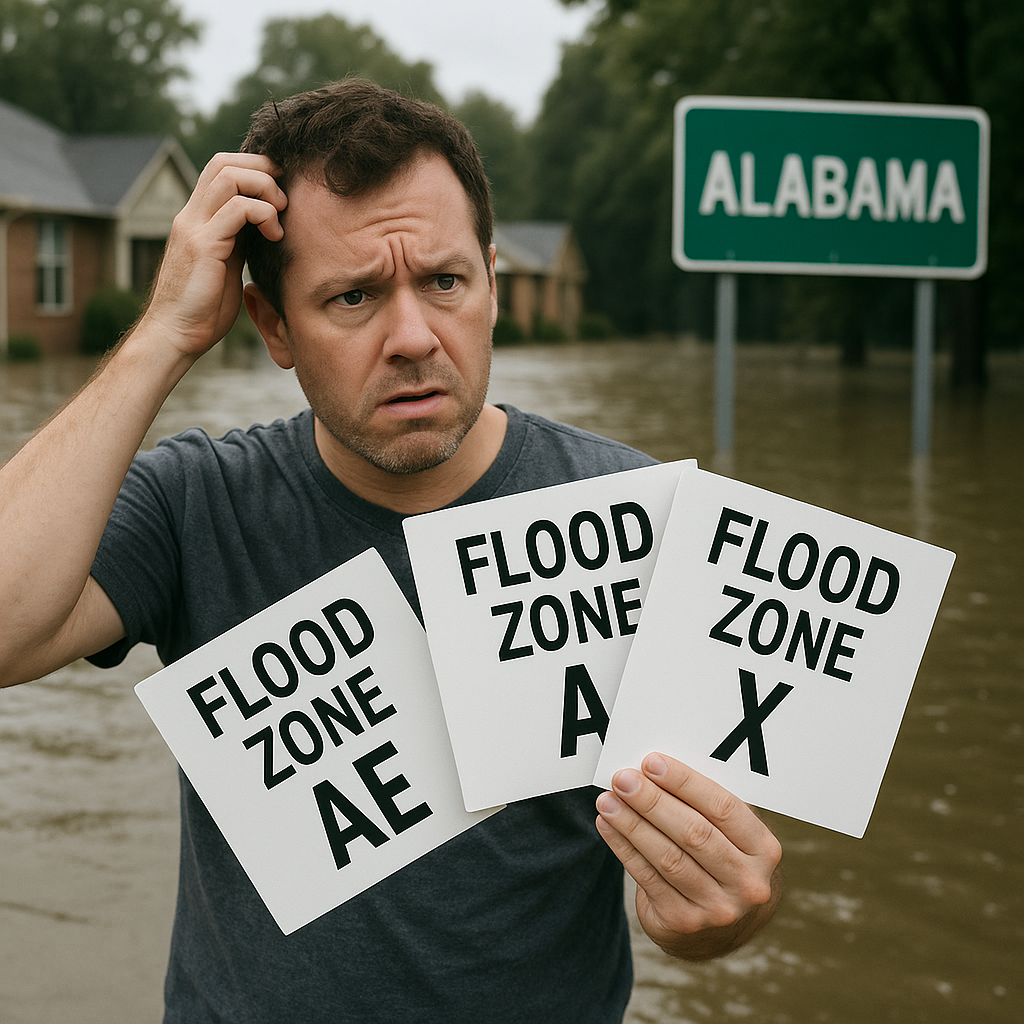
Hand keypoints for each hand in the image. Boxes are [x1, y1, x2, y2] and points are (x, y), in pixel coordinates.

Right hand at [140, 153, 287, 358]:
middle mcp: (191, 216)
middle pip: (224, 162)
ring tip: (280, 215)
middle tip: (285, 196)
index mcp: (198, 219)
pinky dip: (263, 213)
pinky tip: (274, 235)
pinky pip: (237, 209)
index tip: (282, 190)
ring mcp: (194, 227)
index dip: (254, 168)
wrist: (177, 334)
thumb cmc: (204, 309)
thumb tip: (264, 228)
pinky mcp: (203, 245)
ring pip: (230, 176)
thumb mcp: (227, 266)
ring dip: (264, 188)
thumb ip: (239, 242)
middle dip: (262, 169)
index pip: (221, 168)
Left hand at [595, 752, 781, 960]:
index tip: (651, 762)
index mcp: (763, 849)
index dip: (685, 782)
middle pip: (693, 833)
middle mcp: (747, 883)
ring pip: (667, 857)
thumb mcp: (731, 834)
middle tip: (623, 779)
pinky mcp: (683, 923)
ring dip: (631, 824)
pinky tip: (606, 825)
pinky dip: (623, 847)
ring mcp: (717, 908)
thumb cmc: (721, 857)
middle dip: (652, 801)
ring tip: (607, 799)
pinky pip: (647, 878)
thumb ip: (704, 804)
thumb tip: (654, 768)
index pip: (723, 808)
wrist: (724, 927)